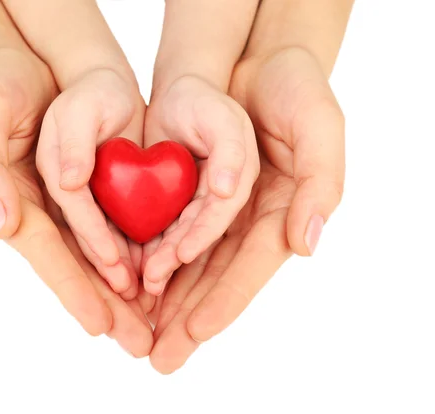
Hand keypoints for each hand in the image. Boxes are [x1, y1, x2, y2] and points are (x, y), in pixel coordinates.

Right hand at [0, 48, 152, 356]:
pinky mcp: (92, 192)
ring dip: (125, 294)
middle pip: (76, 267)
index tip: (100, 324)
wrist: (35, 64)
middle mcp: (40, 214)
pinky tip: (156, 280)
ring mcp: (66, 207)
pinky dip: (134, 256)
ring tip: (153, 326)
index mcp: (11, 203)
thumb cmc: (1, 87)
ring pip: (98, 257)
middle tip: (138, 345)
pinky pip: (114, 229)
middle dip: (107, 306)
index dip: (72, 288)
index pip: (46, 253)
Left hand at [149, 47, 344, 373]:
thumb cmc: (294, 89)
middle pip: (215, 279)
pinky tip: (131, 286)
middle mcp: (249, 222)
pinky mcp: (191, 195)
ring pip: (188, 266)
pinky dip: (151, 261)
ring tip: (138, 335)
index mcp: (282, 215)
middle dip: (187, 320)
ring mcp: (219, 212)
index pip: (250, 269)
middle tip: (160, 359)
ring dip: (164, 302)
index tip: (193, 333)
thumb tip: (307, 244)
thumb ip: (321, 184)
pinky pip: (169, 234)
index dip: (223, 302)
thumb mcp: (320, 126)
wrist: (254, 60)